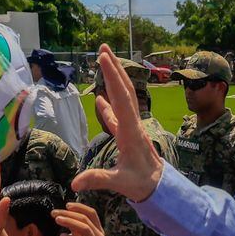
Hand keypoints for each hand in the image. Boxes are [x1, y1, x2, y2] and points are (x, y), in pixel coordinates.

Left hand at [54, 202, 107, 235]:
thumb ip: (77, 233)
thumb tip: (66, 221)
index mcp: (99, 233)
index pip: (92, 213)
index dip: (80, 207)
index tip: (67, 205)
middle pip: (86, 219)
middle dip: (69, 214)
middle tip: (54, 213)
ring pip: (84, 228)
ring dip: (69, 222)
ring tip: (57, 220)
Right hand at [72, 45, 163, 201]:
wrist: (160, 187)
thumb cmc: (143, 184)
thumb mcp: (120, 183)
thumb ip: (98, 180)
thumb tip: (74, 183)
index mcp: (131, 131)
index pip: (121, 98)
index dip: (112, 77)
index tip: (104, 58)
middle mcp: (133, 124)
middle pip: (124, 90)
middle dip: (115, 67)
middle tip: (103, 48)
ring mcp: (131, 128)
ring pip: (122, 98)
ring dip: (113, 79)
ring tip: (104, 62)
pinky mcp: (128, 135)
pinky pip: (117, 115)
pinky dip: (109, 104)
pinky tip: (100, 98)